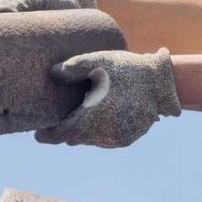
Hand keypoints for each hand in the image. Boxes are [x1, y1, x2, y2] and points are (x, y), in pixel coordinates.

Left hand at [38, 48, 181, 148]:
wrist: (162, 82)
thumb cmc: (127, 69)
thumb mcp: (99, 61)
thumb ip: (73, 67)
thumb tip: (53, 73)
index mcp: (93, 117)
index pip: (62, 136)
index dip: (48, 136)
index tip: (38, 133)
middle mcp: (104, 133)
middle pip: (75, 139)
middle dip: (64, 132)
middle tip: (56, 121)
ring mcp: (117, 138)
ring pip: (89, 141)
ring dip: (81, 132)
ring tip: (77, 117)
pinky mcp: (128, 139)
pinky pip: (104, 140)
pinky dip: (97, 133)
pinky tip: (97, 118)